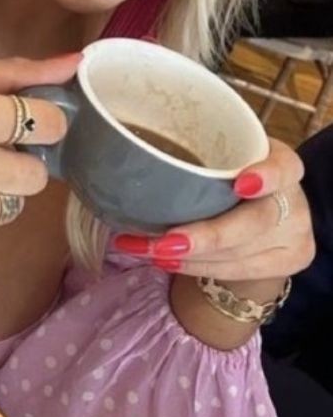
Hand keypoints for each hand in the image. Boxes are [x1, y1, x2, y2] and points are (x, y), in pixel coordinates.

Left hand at [111, 137, 314, 285]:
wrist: (266, 215)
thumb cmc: (233, 174)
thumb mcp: (225, 154)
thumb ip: (195, 149)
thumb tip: (122, 145)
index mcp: (281, 161)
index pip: (285, 166)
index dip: (267, 175)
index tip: (241, 183)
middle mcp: (294, 200)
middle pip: (255, 222)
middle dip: (207, 236)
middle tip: (163, 242)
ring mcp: (294, 236)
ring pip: (240, 254)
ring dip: (188, 257)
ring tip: (146, 250)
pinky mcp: (287, 264)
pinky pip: (236, 272)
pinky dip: (195, 267)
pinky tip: (166, 261)